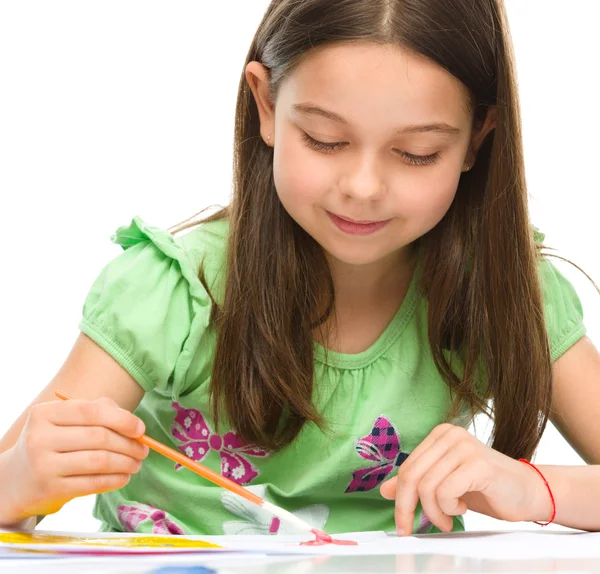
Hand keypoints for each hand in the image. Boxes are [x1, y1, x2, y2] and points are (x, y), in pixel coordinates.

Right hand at [4, 397, 147, 519]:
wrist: (14, 481)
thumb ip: (98, 412)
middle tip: (144, 450)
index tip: (140, 429)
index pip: (92, 411)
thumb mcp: (63, 422)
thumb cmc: (51, 445)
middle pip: (98, 437)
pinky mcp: (50, 490)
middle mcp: (40, 438)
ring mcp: (43, 465)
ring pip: (99, 461)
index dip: (122, 419)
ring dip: (125, 463)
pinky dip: (115, 480)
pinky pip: (93, 483)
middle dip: (128, 444)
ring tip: (136, 464)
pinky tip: (124, 477)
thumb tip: (134, 424)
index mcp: (45, 414)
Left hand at [379, 423, 552, 534]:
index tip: (402, 524)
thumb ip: (417, 483)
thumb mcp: (445, 484)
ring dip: (435, 513)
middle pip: (411, 476)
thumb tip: (384, 490)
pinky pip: (446, 492)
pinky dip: (450, 508)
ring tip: (449, 518)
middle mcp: (450, 435)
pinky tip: (463, 508)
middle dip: (409, 509)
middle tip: (414, 529)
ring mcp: (464, 446)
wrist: (529, 492)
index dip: (400, 500)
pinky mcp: (478, 463)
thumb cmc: (487, 488)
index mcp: (439, 435)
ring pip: (427, 487)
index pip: (407, 468)